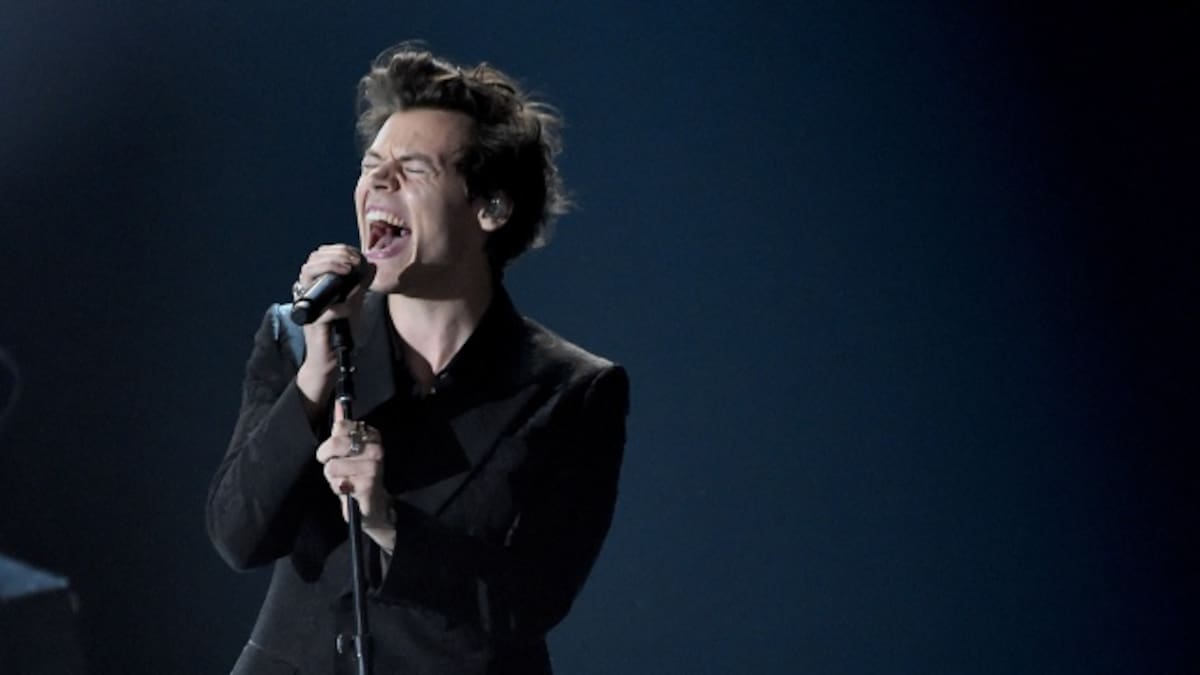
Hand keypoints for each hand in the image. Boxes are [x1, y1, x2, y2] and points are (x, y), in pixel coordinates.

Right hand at [293, 244, 372, 416]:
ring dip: (330, 269)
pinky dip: (339, 308)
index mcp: (317, 284)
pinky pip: (324, 311)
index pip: (320, 256)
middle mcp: (307, 292)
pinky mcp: (312, 325)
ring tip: (348, 272)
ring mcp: (307, 307)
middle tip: (354, 262)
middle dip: (334, 256)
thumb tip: (372, 265)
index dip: (338, 250)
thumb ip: (360, 286)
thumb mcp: (355, 303)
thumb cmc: (340, 330)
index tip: (357, 255)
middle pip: (311, 261)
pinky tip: (350, 309)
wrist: (331, 359)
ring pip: (308, 276)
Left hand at [316, 406, 394, 550]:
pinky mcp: (368, 484)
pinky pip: (337, 482)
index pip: (339, 426)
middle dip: (327, 459)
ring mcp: (374, 467)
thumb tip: (339, 403)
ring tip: (345, 480)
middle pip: (334, 443)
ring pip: (332, 466)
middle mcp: (377, 448)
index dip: (331, 443)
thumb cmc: (358, 474)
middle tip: (337, 468)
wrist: (374, 504)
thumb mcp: (350, 449)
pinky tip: (349, 490)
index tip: (339, 453)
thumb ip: (344, 427)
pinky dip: (337, 488)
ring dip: (332, 477)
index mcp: (373, 434)